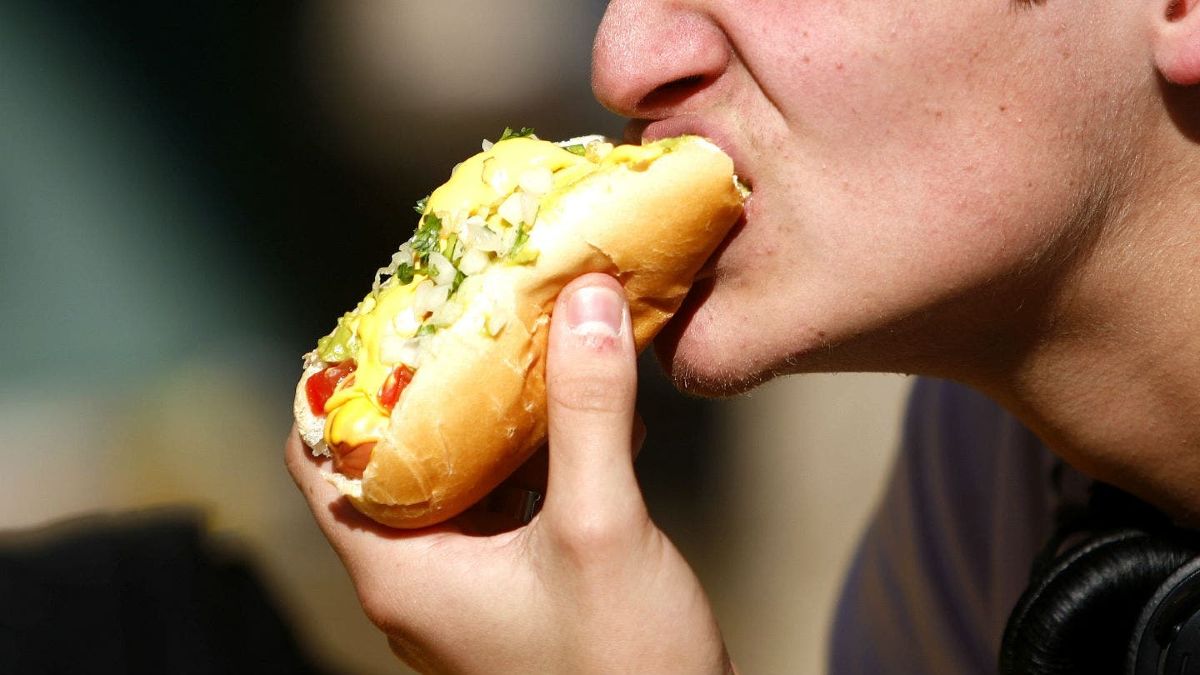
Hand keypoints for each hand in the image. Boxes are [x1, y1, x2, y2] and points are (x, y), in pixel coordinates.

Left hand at [286, 273, 732, 673]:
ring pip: (454, 479)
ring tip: (530, 347)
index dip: (338, 384)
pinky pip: (504, 506)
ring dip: (490, 416)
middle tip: (468, 314)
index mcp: (399, 570)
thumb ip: (587, 411)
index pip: (317, 461)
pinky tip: (587, 419)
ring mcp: (468, 590)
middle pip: (390, 460)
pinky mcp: (516, 593)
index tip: (386, 318)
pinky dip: (533, 457)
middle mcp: (419, 580)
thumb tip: (582, 301)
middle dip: (430, 384)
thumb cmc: (620, 670)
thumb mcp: (600, 526)